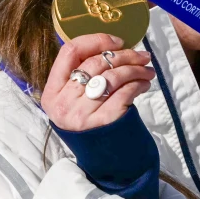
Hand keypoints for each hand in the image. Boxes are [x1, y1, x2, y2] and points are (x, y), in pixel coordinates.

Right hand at [41, 33, 155, 129]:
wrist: (101, 159)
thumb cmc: (89, 120)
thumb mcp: (73, 99)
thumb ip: (82, 74)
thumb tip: (114, 46)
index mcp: (52, 91)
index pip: (69, 52)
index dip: (96, 40)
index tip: (118, 42)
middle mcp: (63, 103)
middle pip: (96, 63)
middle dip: (124, 55)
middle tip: (143, 55)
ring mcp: (81, 114)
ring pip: (112, 76)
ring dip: (135, 69)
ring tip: (147, 69)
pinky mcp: (103, 123)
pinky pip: (124, 93)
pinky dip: (138, 84)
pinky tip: (144, 83)